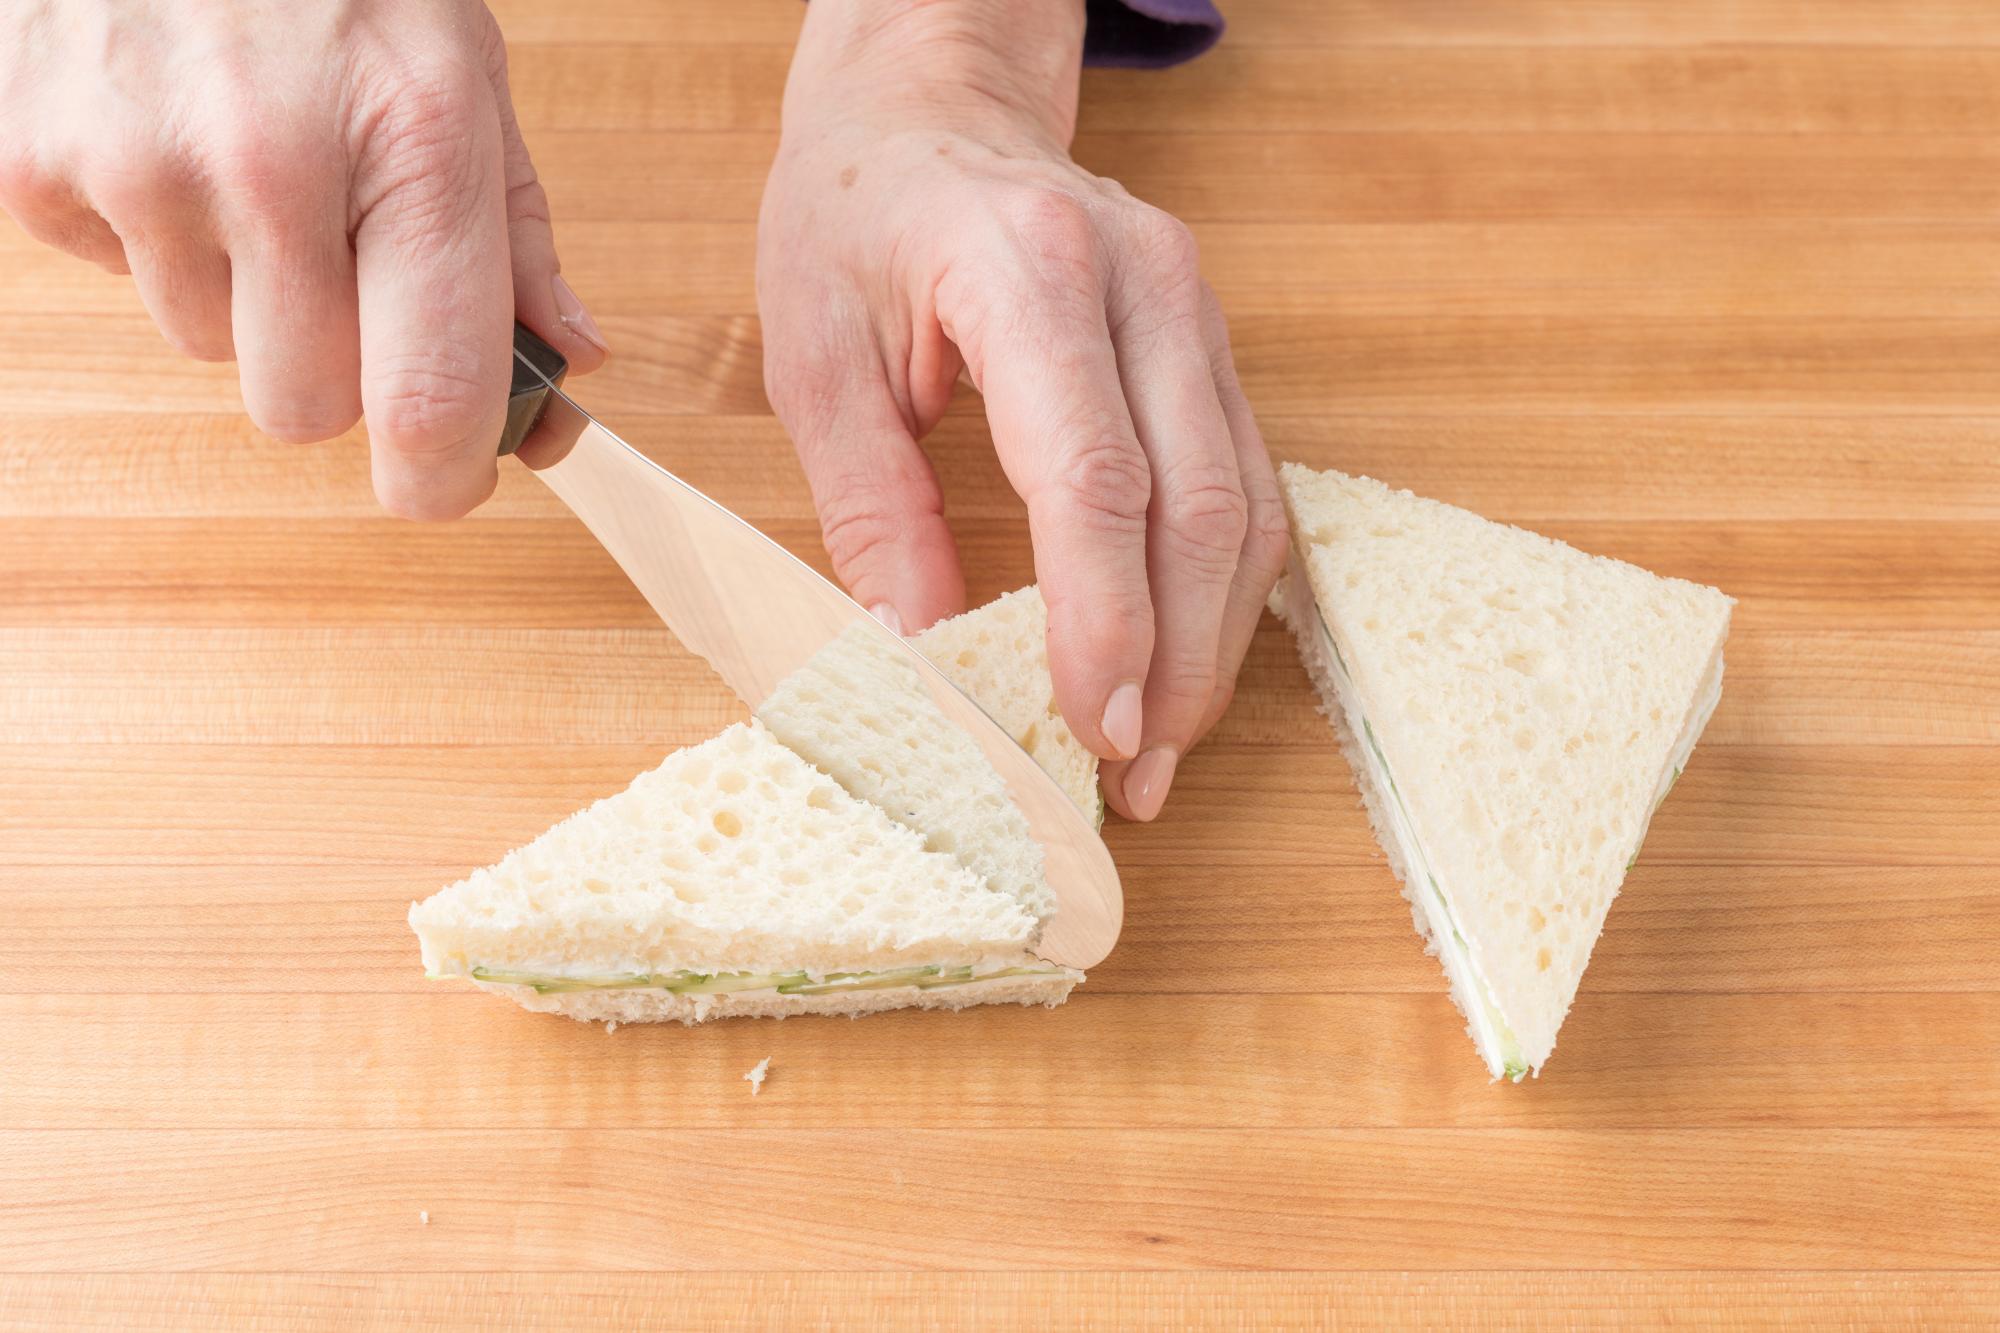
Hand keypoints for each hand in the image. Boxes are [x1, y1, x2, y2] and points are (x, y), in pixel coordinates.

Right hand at [0, 0, 607, 515]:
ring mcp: (138, 161)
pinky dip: (152, 240)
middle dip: (337, 372)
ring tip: (249, 170)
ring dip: (241, 298)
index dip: (442, 476)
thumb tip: (566, 364)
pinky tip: (171, 142)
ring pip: (209, 351)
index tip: (448, 480)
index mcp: (413, 139)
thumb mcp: (463, 70)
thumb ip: (514, 234)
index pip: (428, 398)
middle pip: (306, 410)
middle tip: (344, 276)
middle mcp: (272, 159)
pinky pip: (118, 282)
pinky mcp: (32, 162)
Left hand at [757, 0, 1287, 820]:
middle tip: (1136, 779)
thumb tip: (915, 657)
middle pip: (1197, 503)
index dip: (1106, 618)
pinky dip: (1224, 593)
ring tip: (1161, 753)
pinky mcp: (1210, 349)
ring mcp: (1194, 311)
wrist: (928, 112)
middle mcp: (1143, 282)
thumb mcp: (817, 359)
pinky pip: (1248, 485)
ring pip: (1245, 505)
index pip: (1096, 473)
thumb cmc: (855, 219)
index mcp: (1029, 269)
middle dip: (1176, 661)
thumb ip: (870, 510)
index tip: (1096, 727)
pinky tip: (1186, 666)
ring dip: (1213, 645)